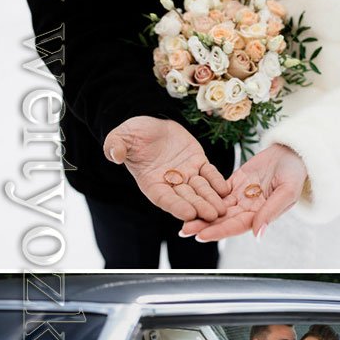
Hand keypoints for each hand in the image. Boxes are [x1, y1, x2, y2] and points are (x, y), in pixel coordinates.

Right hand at [103, 115, 231, 224]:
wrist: (150, 123)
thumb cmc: (132, 134)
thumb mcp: (120, 138)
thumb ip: (116, 147)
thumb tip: (114, 153)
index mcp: (150, 182)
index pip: (164, 198)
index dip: (176, 206)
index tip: (188, 214)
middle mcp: (169, 182)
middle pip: (186, 198)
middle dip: (199, 207)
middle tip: (211, 216)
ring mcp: (185, 173)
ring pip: (200, 189)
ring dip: (210, 199)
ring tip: (222, 209)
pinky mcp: (197, 162)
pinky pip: (208, 173)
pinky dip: (217, 181)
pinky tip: (226, 189)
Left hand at [179, 142, 307, 241]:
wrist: (292, 153)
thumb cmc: (295, 173)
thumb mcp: (287, 191)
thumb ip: (271, 212)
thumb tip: (258, 234)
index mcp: (260, 214)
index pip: (236, 226)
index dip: (219, 232)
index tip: (202, 236)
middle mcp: (248, 209)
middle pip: (222, 220)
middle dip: (204, 226)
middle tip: (184, 231)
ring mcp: (240, 196)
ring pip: (217, 207)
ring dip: (201, 213)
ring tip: (182, 218)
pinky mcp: (235, 182)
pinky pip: (217, 190)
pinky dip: (204, 195)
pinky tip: (190, 198)